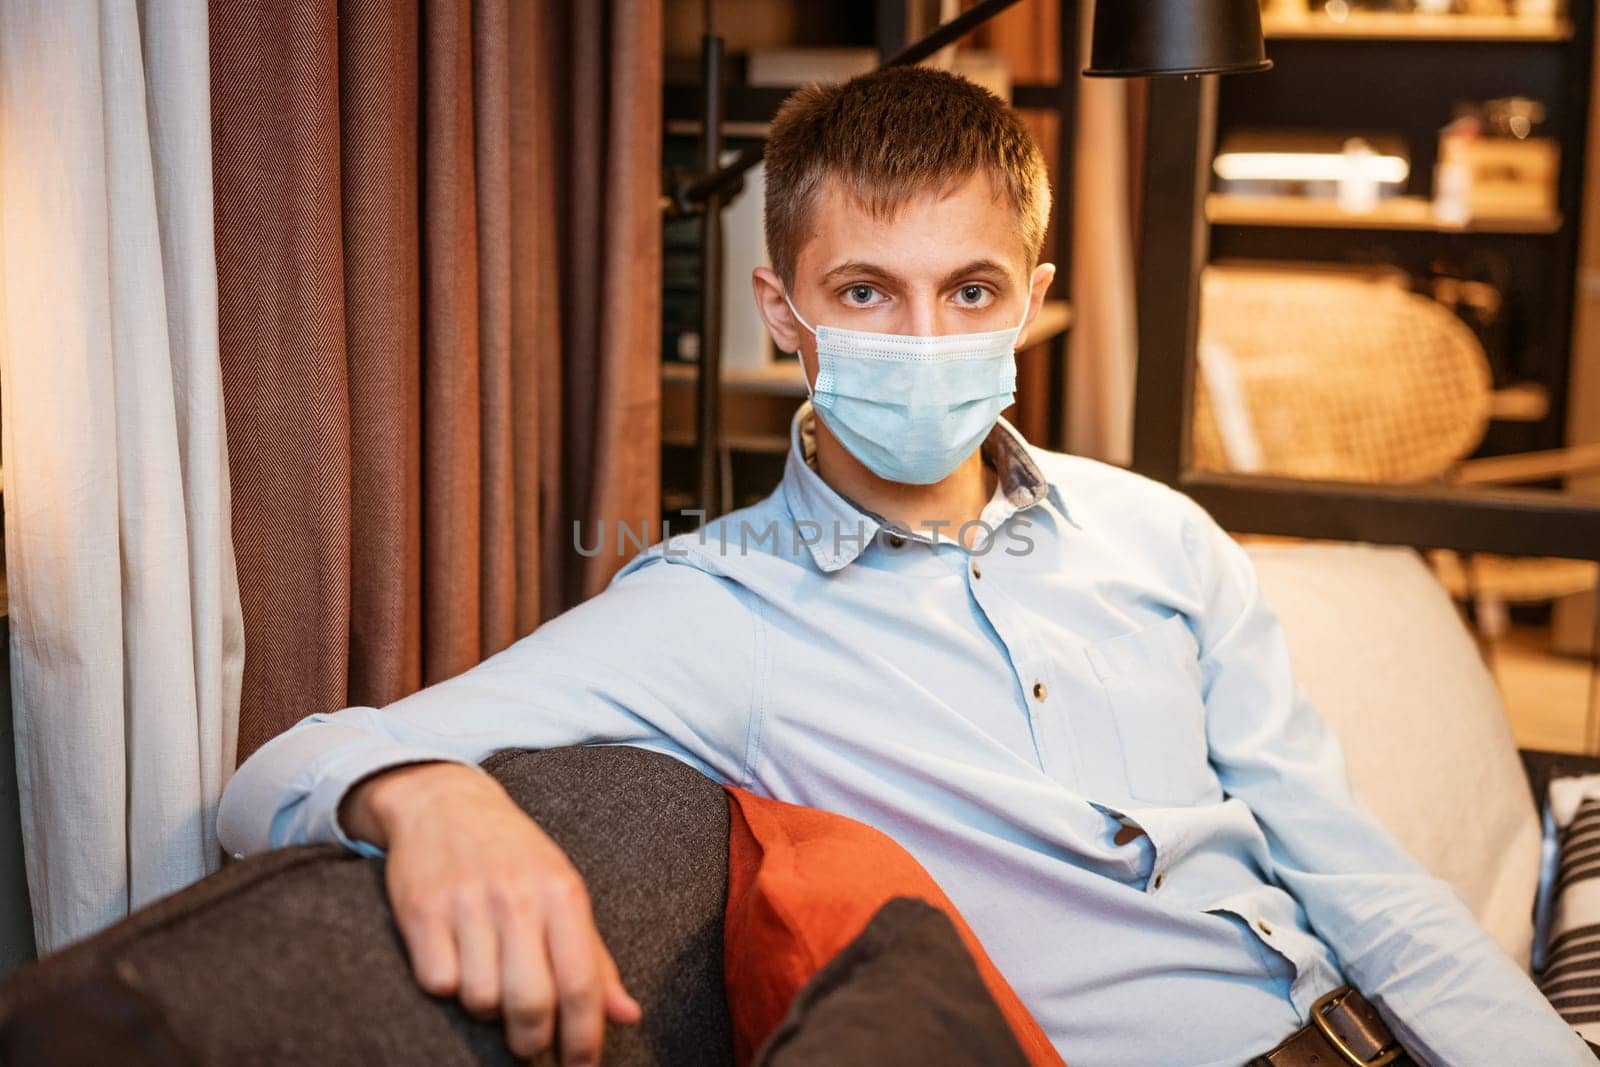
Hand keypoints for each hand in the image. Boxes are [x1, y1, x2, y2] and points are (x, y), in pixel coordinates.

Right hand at [340, 762, 641, 1063]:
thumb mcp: (564, 892)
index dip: (585, 1038)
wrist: (445, 803)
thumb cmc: (515, 856)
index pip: (582, 984)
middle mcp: (517, 898)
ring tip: (489, 984)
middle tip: (530, 1045)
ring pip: (481, 1000)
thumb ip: (595, 958)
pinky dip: (447, 986)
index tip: (582, 1066)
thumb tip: (628, 1016)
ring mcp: (467, 904)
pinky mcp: (421, 910)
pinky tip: (454, 961)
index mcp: (562, 894)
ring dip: (486, 1010)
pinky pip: (438, 983)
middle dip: (532, 1041)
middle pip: (531, 1004)